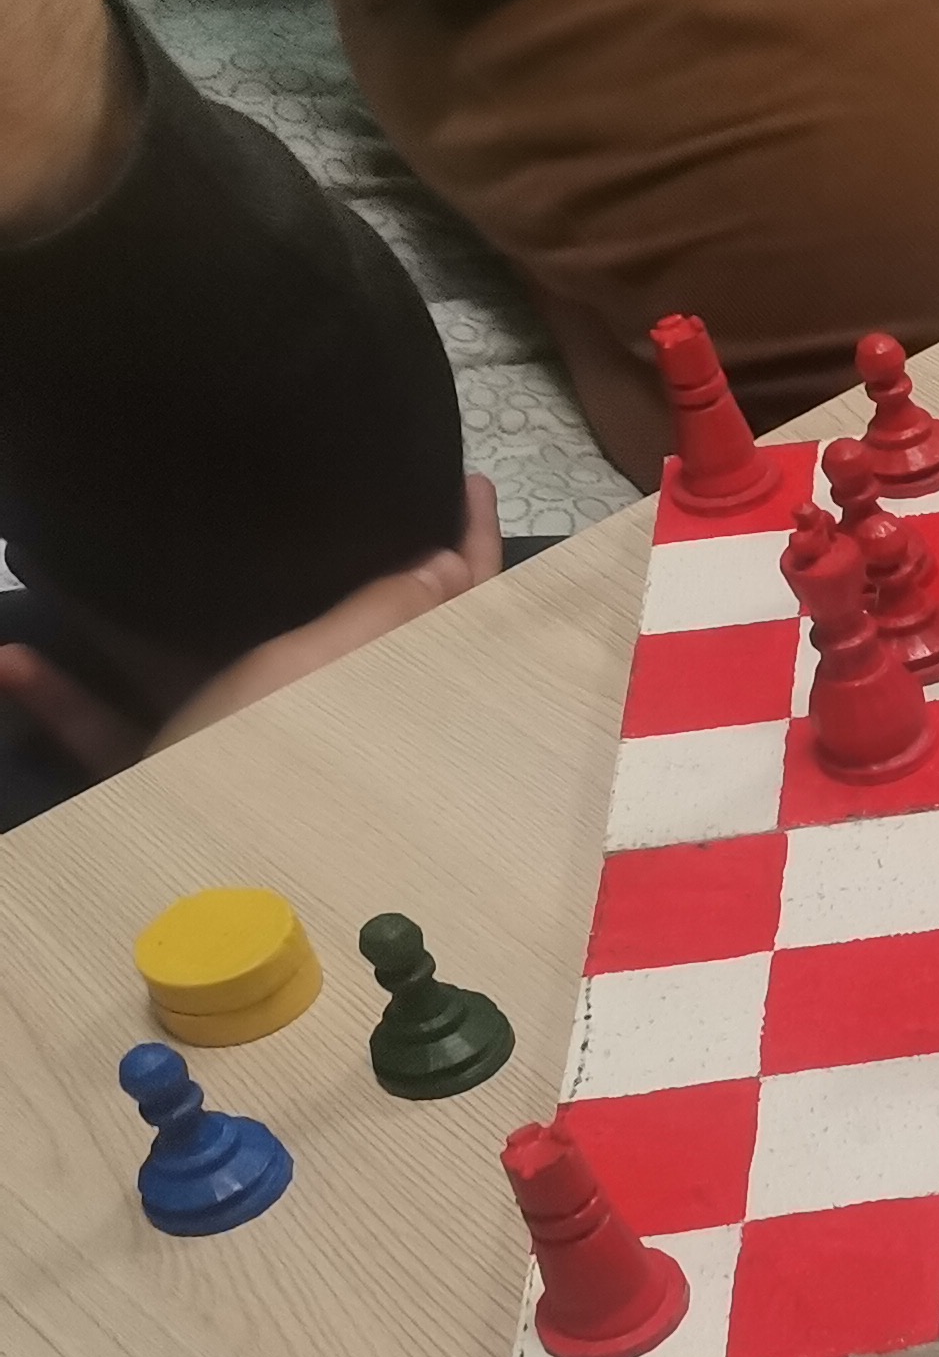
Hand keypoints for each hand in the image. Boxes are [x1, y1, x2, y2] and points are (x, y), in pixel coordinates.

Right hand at [0, 474, 501, 777]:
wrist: (186, 875)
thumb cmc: (269, 754)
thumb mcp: (327, 667)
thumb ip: (388, 616)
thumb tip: (452, 566)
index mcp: (383, 693)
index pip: (458, 608)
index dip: (473, 546)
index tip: (470, 481)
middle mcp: (326, 725)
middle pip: (348, 639)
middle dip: (339, 583)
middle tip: (336, 502)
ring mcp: (246, 757)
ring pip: (216, 682)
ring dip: (169, 631)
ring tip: (144, 557)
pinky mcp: (171, 788)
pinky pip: (120, 732)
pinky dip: (67, 701)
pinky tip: (10, 662)